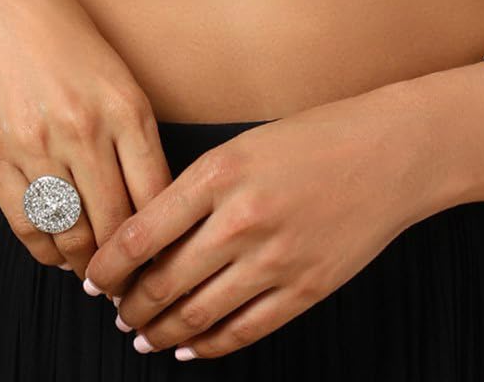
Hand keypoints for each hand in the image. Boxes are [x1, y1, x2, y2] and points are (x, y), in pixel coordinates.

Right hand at [0, 0, 174, 276]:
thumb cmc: (65, 38)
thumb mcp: (117, 76)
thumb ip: (134, 136)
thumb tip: (152, 209)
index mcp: (125, 106)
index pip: (156, 198)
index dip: (162, 241)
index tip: (164, 260)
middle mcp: (83, 128)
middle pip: (115, 224)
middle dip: (126, 264)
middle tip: (130, 282)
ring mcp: (34, 142)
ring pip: (70, 233)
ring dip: (85, 262)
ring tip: (93, 269)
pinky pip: (25, 223)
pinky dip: (45, 249)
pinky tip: (57, 250)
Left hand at [83, 83, 424, 359]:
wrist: (391, 152)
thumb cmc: (315, 138)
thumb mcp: (244, 145)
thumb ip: (197, 188)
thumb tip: (147, 237)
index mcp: (220, 171)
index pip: (142, 232)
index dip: (108, 264)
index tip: (92, 276)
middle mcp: (242, 218)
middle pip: (163, 281)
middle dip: (130, 304)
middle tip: (116, 311)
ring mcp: (275, 259)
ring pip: (197, 313)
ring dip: (160, 330)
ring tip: (142, 334)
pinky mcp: (305, 289)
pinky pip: (243, 330)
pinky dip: (208, 345)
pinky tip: (190, 345)